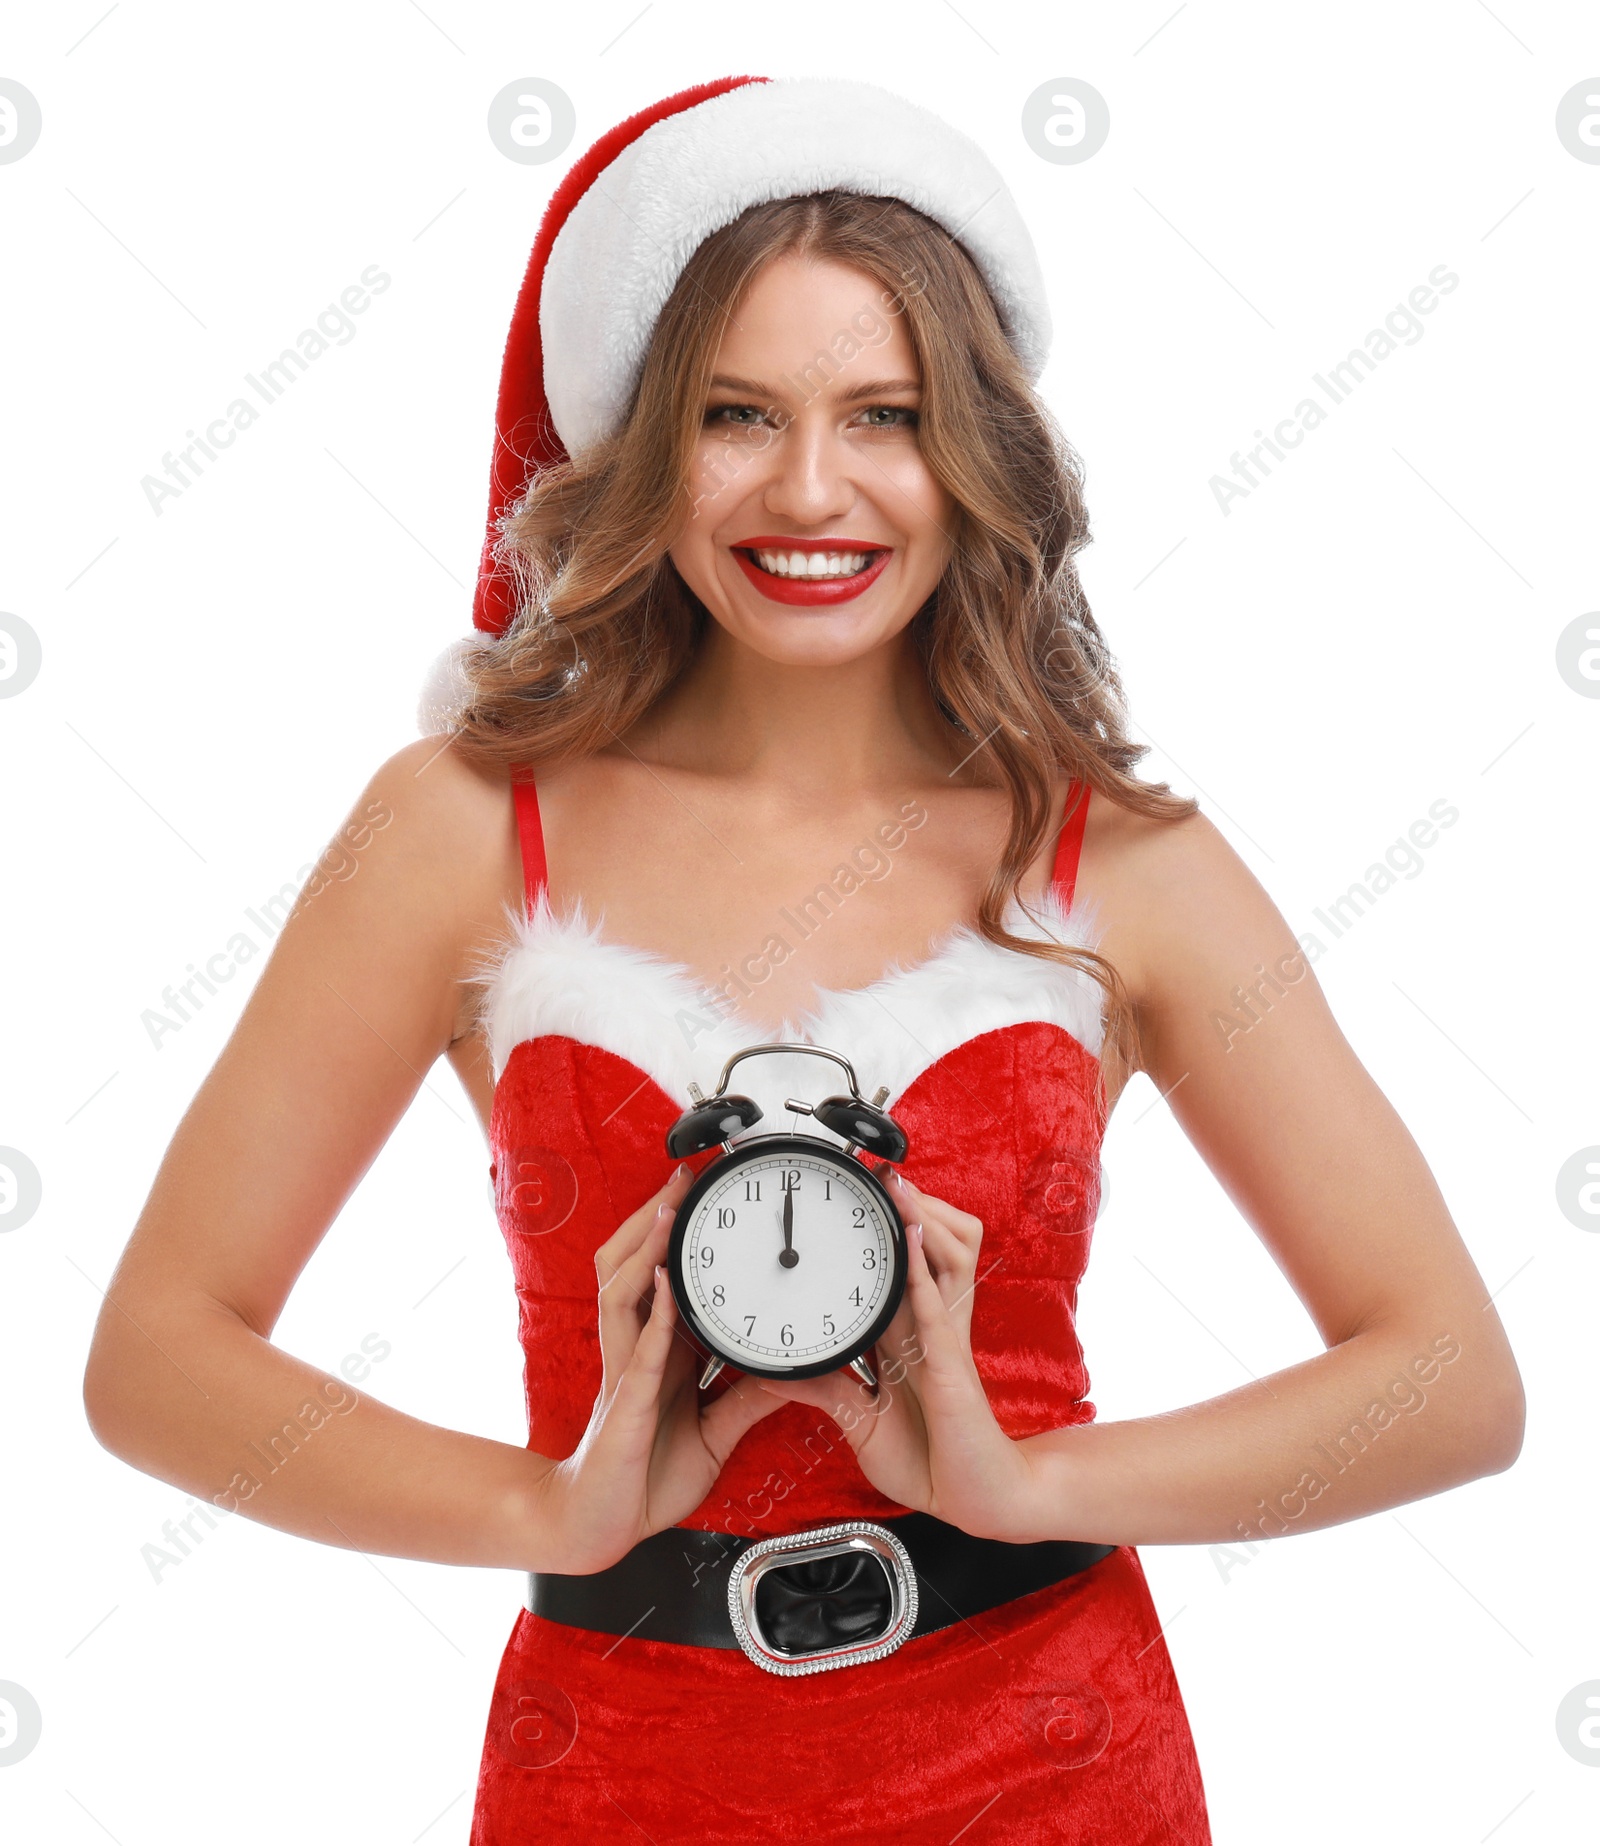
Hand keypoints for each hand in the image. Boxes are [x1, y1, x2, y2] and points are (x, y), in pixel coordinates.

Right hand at [528, 1163, 785, 1572]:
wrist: (605, 1525)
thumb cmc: (647, 1479)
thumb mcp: (715, 1434)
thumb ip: (748, 1400)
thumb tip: (789, 1376)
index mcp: (656, 1353)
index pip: (658, 1276)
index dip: (670, 1233)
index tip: (698, 1193)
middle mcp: (635, 1351)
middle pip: (627, 1265)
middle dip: (651, 1219)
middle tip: (681, 1177)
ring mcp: (627, 1373)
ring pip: (622, 1293)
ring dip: (646, 1250)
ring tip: (667, 1209)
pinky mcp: (630, 1405)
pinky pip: (642, 1351)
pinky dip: (656, 1315)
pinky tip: (667, 1287)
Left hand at [752, 1171, 1039, 1538]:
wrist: (971, 1499)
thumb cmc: (929, 1460)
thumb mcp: (859, 1419)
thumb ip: (824, 1390)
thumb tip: (774, 1374)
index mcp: (912, 1334)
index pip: (901, 1265)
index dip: (889, 1226)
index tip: (859, 1192)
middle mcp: (932, 1327)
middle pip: (941, 1244)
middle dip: (917, 1206)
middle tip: (884, 1175)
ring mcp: (946, 1340)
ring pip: (952, 1258)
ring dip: (924, 1222)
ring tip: (898, 1189)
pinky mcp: (952, 1364)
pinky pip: (939, 1307)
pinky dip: (922, 1272)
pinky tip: (911, 1241)